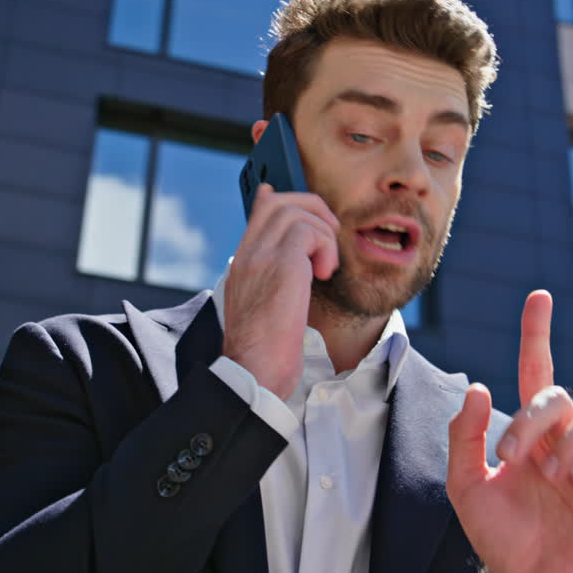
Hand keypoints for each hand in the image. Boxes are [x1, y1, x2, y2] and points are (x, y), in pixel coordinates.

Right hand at [222, 183, 339, 399]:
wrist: (254, 372)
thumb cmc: (264, 351)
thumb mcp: (264, 308)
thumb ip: (275, 280)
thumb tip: (298, 264)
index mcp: (243, 262)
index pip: (262, 211)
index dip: (289, 201)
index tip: (307, 211)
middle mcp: (249, 253)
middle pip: (281, 201)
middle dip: (314, 210)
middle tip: (329, 238)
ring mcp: (262, 255)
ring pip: (297, 211)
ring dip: (323, 235)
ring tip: (325, 267)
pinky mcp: (283, 264)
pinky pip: (311, 232)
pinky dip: (326, 248)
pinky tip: (324, 274)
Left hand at [446, 290, 572, 572]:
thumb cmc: (500, 533)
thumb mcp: (465, 484)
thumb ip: (464, 436)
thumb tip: (480, 387)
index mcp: (533, 431)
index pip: (538, 371)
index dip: (537, 334)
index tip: (537, 297)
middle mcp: (567, 437)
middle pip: (559, 393)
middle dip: (532, 415)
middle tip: (512, 455)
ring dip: (570, 439)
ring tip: (551, 475)